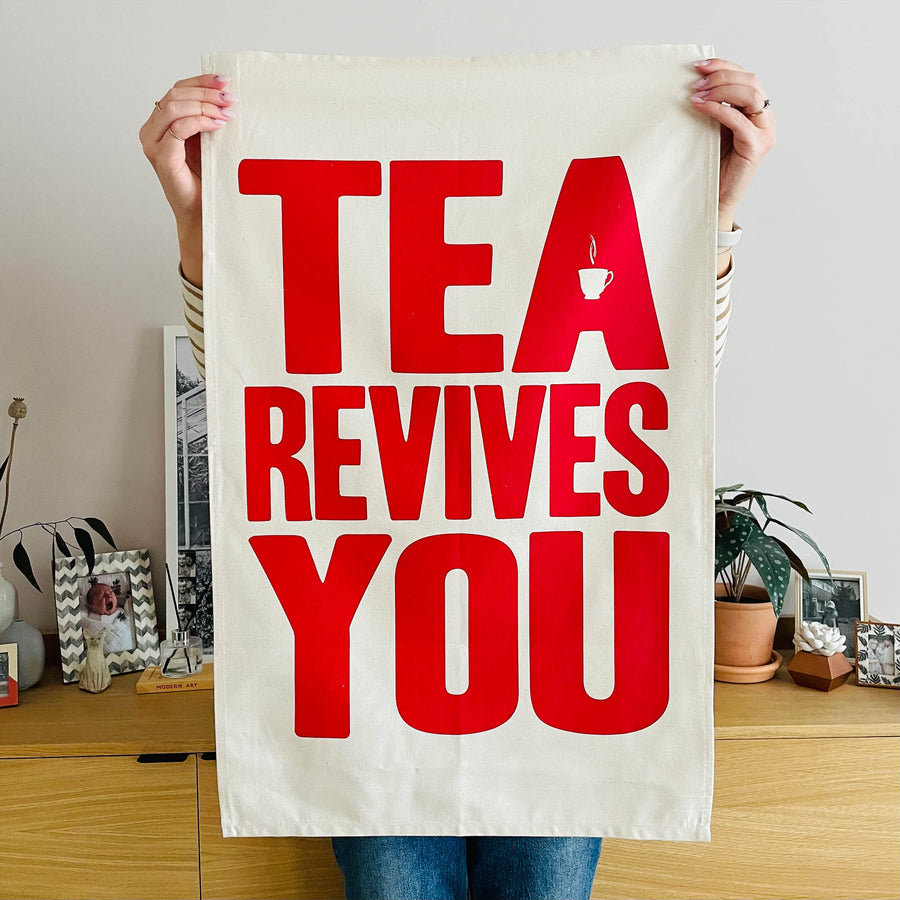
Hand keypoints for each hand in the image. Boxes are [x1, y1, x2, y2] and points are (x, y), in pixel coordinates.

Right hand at [139, 74, 237, 285]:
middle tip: (230, 98)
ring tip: (227, 112)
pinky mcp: (160, 157)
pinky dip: (200, 121)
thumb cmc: (207, 180)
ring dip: (204, 105)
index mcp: (161, 124)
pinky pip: (178, 128)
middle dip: (205, 92)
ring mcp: (153, 143)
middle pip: (175, 94)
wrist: (203, 213)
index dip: (200, 81)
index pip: (177, 90)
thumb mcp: (209, 143)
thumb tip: (227, 95)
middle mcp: (152, 131)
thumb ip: (208, 120)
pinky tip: (219, 125)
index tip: (224, 80)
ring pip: (175, 106)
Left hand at [688, 58, 775, 228]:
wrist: (713, 196)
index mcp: (755, 110)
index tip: (698, 65)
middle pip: (750, 80)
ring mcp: (764, 132)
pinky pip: (739, 119)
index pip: (745, 76)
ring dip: (720, 89)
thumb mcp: (711, 128)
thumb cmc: (711, 163)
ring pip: (749, 94)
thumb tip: (695, 82)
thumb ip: (713, 106)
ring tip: (696, 95)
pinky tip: (700, 107)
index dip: (723, 66)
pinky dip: (718, 109)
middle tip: (695, 83)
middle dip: (721, 76)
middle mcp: (764, 118)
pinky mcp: (756, 146)